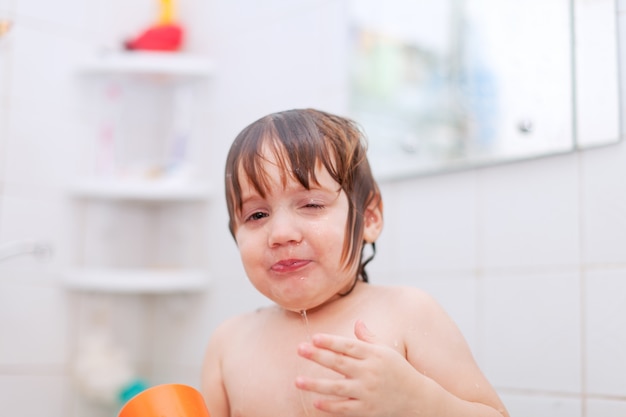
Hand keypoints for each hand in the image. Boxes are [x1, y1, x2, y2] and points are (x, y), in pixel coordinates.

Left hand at [295, 320, 421, 415]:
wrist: (418, 399)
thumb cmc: (399, 371)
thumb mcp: (386, 351)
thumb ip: (369, 339)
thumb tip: (357, 322)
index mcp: (374, 355)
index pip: (348, 346)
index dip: (331, 341)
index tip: (314, 338)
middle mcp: (370, 372)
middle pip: (340, 363)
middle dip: (318, 356)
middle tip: (300, 349)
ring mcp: (368, 392)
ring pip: (338, 388)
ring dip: (316, 385)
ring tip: (298, 381)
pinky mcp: (367, 410)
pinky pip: (345, 408)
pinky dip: (330, 406)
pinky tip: (315, 403)